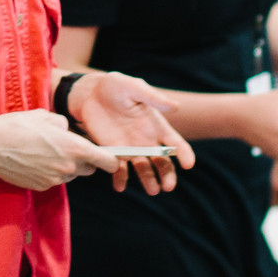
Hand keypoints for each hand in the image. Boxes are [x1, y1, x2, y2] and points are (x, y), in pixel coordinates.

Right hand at [0, 109, 123, 191]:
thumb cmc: (17, 126)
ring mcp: (55, 180)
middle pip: (89, 170)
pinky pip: (54, 180)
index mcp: (74, 147)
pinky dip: (50, 173)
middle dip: (85, 161)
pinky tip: (35, 160)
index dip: (112, 160)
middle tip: (70, 148)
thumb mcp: (45, 116)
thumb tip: (68, 130)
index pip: (107, 161)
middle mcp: (68, 167)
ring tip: (46, 152)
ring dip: (66, 167)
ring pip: (71, 176)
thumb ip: (64, 124)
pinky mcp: (42, 187)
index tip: (112, 158)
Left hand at [67, 71, 194, 194]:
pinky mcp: (113, 152)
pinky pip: (119, 169)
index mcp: (156, 125)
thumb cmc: (115, 86)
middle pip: (162, 162)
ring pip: (144, 169)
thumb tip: (175, 108)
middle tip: (168, 186)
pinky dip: (120, 178)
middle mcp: (146, 140)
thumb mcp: (134, 87)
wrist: (89, 93)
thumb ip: (152, 98)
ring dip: (149, 180)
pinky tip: (119, 186)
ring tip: (152, 190)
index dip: (184, 154)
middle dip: (167, 174)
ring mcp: (130, 148)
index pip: (175, 142)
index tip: (188, 165)